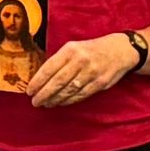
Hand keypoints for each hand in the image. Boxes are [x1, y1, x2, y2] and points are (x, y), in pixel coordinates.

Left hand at [27, 36, 144, 109]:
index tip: (29, 90)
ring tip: (46, 103)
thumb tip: (40, 77)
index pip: (49, 68)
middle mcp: (80, 61)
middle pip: (58, 81)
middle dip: (44, 93)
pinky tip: (60, 103)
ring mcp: (91, 73)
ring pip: (69, 90)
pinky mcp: (100, 83)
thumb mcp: (74, 47)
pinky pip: (81, 95)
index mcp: (70, 50)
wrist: (120, 50)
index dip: (38, 81)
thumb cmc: (91, 49)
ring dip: (55, 99)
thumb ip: (59, 60)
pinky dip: (69, 101)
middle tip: (35, 102)